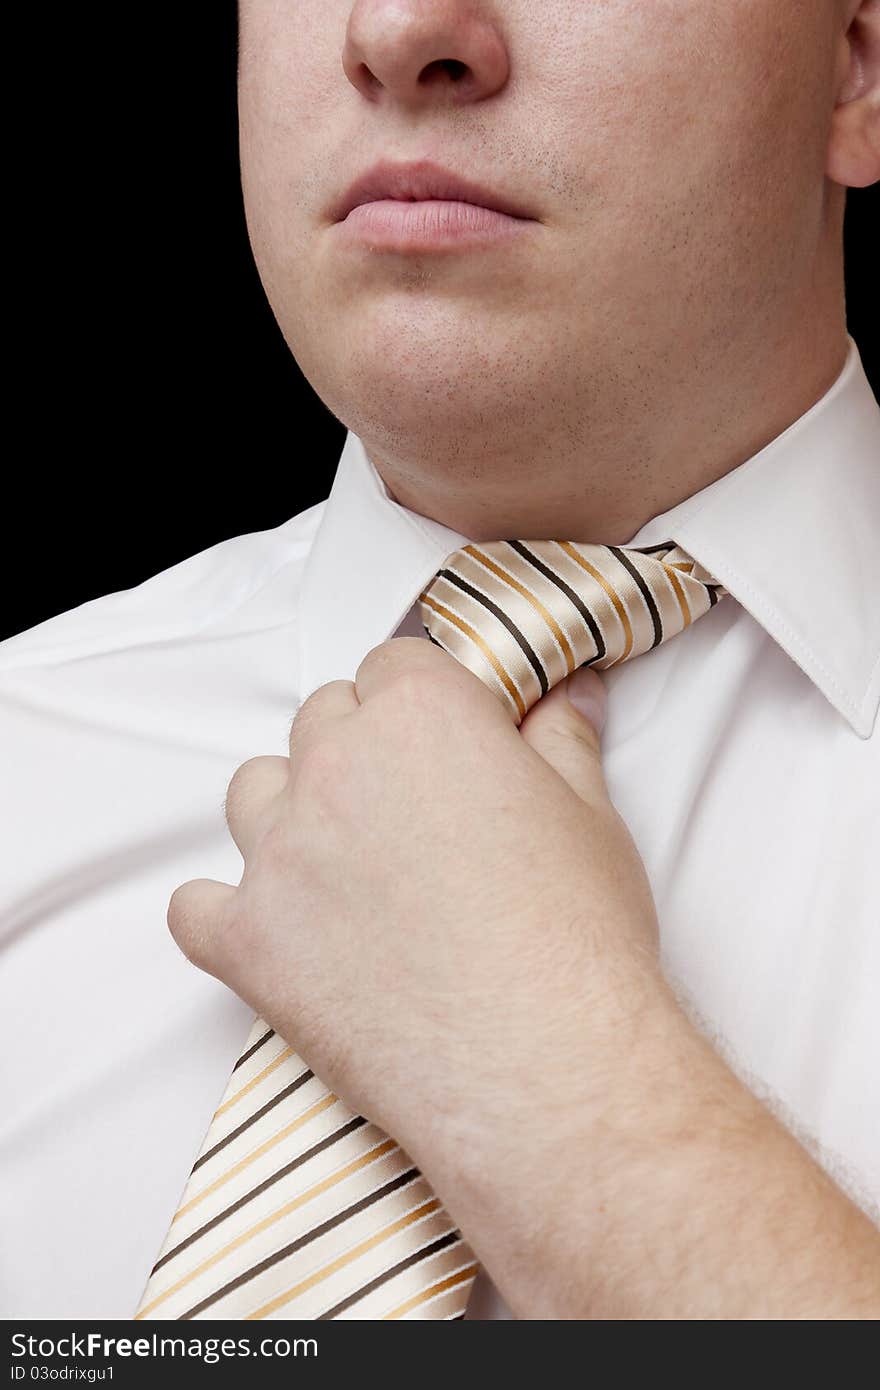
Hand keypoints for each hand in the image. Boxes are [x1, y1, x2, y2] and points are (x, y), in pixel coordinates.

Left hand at [167, 636, 879, 1318]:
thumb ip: (562, 740)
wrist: (546, 1065)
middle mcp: (335, 763)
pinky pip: (195, 906)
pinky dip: (225, 913)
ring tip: (343, 868)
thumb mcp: (592, 816)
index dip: (422, 702)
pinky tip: (270, 931)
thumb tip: (569, 695)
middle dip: (359, 749)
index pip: (392, 665)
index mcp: (421, 713)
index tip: (444, 744)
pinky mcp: (247, 940)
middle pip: (321, 719)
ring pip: (253, 792)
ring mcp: (279, 852)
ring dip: (289, 813)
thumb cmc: (580, 936)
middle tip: (409, 814)